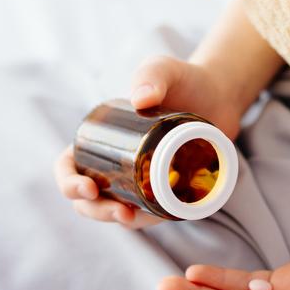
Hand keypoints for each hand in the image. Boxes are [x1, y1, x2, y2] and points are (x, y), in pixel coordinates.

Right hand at [53, 56, 242, 228]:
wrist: (220, 95)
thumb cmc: (184, 80)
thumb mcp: (164, 70)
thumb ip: (152, 75)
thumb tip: (140, 100)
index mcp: (100, 139)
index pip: (68, 167)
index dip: (69, 182)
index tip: (89, 188)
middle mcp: (114, 163)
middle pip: (89, 199)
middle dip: (97, 210)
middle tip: (120, 211)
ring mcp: (138, 180)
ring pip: (117, 210)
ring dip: (121, 220)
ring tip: (132, 218)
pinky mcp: (164, 191)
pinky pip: (150, 212)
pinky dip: (149, 219)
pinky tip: (156, 218)